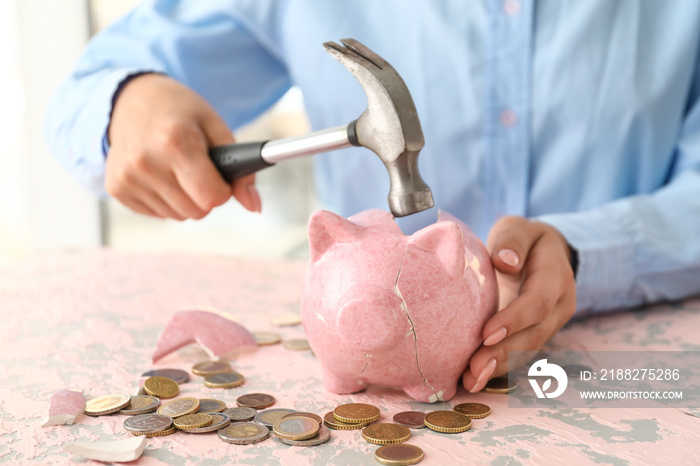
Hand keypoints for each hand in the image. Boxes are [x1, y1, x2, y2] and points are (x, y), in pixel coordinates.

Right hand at [106, 74, 260, 219]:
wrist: (130, 99)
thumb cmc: (179, 112)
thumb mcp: (216, 128)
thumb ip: (242, 169)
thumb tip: (254, 206)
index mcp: (174, 141)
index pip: (211, 197)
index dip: (223, 190)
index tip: (220, 176)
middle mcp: (145, 162)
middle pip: (196, 211)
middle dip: (205, 194)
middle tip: (198, 168)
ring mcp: (127, 177)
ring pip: (178, 216)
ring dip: (185, 198)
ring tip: (176, 167)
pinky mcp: (116, 189)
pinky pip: (158, 214)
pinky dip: (165, 199)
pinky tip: (159, 173)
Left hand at [462, 216, 576, 391]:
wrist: (544, 253)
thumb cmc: (524, 240)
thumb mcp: (518, 229)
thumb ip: (512, 241)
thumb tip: (505, 261)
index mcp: (556, 276)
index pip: (538, 301)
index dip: (515, 319)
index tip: (486, 334)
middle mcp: (559, 306)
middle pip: (534, 334)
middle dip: (503, 353)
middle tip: (473, 368)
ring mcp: (550, 325)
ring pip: (528, 351)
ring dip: (499, 368)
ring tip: (471, 381)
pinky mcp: (536, 336)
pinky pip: (520, 356)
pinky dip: (498, 369)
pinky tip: (474, 380)